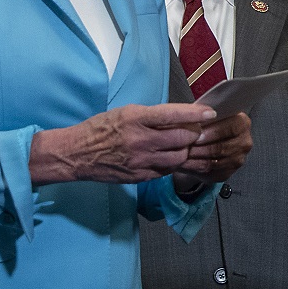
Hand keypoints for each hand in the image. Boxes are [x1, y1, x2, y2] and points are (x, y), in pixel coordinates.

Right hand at [30, 103, 215, 184]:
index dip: (195, 113)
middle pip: (182, 138)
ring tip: (184, 144)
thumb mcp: (125, 112)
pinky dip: (173, 164)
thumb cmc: (100, 129)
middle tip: (197, 130)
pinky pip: (166, 171)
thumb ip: (151, 116)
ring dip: (186, 150)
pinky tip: (169, 157)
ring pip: (178, 157)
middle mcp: (140, 140)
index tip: (210, 112)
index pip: (173, 115)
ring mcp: (141, 161)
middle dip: (195, 133)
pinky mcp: (140, 176)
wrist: (77, 154)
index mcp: (136, 118)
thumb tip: (179, 116)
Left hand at [177, 113, 252, 184]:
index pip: (232, 127)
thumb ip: (204, 115)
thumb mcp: (206, 115)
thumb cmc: (207, 124)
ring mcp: (237, 160)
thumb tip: (194, 118)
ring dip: (196, 159)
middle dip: (201, 147)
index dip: (214, 131)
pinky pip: (210, 173)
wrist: (206, 142)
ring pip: (215, 162)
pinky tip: (185, 163)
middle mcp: (244, 142)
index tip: (197, 134)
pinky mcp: (227, 173)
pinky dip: (196, 168)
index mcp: (243, 123)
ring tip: (182, 154)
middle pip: (222, 147)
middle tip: (185, 146)